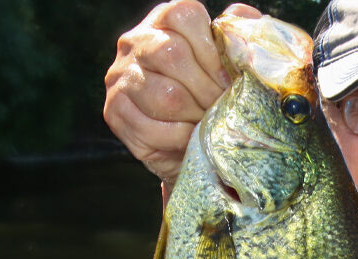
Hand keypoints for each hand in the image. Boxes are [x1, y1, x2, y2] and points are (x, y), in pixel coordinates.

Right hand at [102, 1, 261, 185]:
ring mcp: (120, 76)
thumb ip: (240, 35)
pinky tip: (189, 137)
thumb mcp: (231, 63)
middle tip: (221, 106)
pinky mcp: (115, 111)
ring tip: (207, 122)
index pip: (184, 16)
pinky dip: (180, 137)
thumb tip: (242, 18)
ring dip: (196, 115)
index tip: (227, 78)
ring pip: (165, 95)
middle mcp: (135, 41)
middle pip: (172, 54)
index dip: (212, 51)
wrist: (192, 144)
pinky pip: (151, 127)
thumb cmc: (214, 95)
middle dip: (207, 88)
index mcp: (165, 20)